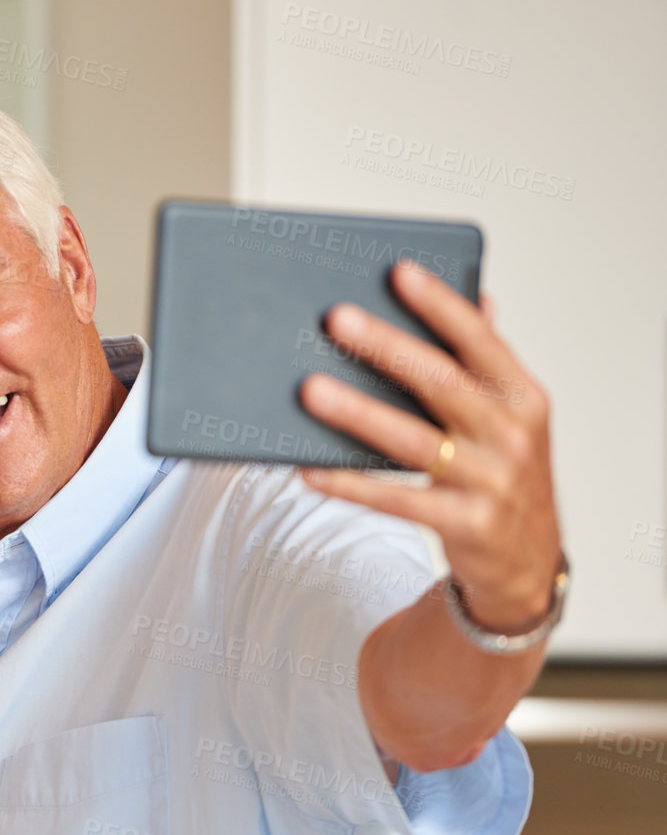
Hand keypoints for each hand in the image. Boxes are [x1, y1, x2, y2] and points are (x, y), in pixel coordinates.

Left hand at [299, 260, 562, 633]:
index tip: (398, 272)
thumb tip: (479, 296)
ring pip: (414, 442)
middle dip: (387, 348)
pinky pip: (396, 500)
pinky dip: (352, 484)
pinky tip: (310, 468)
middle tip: (335, 319)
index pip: (480, 341)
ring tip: (309, 390)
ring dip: (358, 414)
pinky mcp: (464, 524)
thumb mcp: (509, 417)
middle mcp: (512, 435)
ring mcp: (490, 482)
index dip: (440, 305)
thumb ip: (486, 363)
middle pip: (441, 383)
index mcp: (523, 397)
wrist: (526, 562)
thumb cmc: (502, 472)